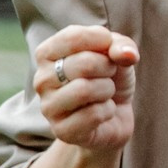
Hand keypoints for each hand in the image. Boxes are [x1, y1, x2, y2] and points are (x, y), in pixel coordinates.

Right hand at [33, 25, 138, 152]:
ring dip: (108, 90)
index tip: (110, 50)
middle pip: (84, 64)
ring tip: (105, 93)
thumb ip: (122, 46)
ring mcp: (48, 107)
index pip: (73, 36)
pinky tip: (103, 112)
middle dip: (109, 68)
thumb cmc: (110, 78)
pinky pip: (93, 114)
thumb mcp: (119, 54)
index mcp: (47, 54)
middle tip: (109, 75)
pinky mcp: (61, 130)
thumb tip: (126, 54)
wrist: (114, 117)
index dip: (103, 40)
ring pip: (85, 89)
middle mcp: (41, 79)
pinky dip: (108, 111)